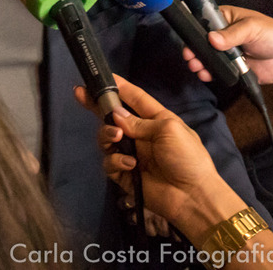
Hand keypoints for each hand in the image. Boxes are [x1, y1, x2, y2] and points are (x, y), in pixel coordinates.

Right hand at [75, 75, 240, 229]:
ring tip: (116, 137)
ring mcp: (132, 154)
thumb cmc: (187, 157)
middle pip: (114, 117)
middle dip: (97, 106)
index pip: (135, 99)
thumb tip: (116, 115)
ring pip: (107, 138)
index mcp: (156, 120)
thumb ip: (140, 122)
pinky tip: (130, 164)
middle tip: (80, 95)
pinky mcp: (125, 174)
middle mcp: (141, 134)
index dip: (121, 87)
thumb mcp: (168, 130)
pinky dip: (115, 161)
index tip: (104, 76)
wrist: (192, 196)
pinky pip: (109, 162)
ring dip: (107, 134)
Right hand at [179, 6, 272, 84]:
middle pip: (201, 41)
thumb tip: (213, 39)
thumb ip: (232, 34)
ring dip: (199, 62)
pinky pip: (214, 70)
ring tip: (196, 67)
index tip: (190, 40)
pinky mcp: (228, 67)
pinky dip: (208, 73)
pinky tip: (205, 74)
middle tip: (190, 56)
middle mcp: (222, 34)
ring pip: (206, 56)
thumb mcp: (252, 28)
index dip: (195, 30)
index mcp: (225, 17)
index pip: (204, 20)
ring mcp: (224, 52)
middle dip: (194, 49)